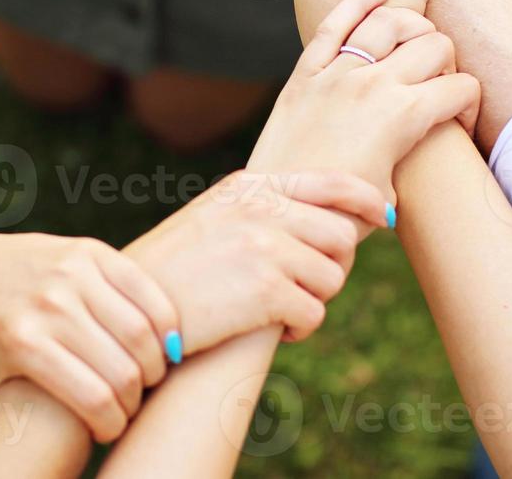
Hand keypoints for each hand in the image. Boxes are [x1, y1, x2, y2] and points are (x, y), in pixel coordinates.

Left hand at [0, 231, 178, 441]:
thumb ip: (3, 428)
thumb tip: (24, 467)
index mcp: (24, 343)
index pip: (95, 400)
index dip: (113, 425)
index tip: (110, 430)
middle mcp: (49, 305)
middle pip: (123, 369)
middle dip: (135, 400)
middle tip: (130, 406)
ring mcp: (73, 273)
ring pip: (141, 332)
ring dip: (156, 364)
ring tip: (147, 377)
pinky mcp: (92, 251)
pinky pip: (147, 291)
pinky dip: (166, 323)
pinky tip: (162, 343)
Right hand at [126, 169, 387, 349]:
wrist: (129, 308)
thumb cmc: (172, 270)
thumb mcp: (212, 218)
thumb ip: (260, 210)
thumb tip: (323, 223)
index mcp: (248, 187)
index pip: (330, 181)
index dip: (364, 199)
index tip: (381, 216)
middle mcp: (260, 210)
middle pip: (339, 235)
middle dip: (332, 265)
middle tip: (306, 286)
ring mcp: (264, 247)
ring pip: (332, 277)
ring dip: (315, 299)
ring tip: (283, 310)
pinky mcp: (266, 291)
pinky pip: (314, 312)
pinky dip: (301, 328)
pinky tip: (276, 330)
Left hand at [252, 0, 480, 196]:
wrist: (279, 213)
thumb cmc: (339, 212)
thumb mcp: (393, 194)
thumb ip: (416, 158)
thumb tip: (433, 150)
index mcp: (403, 117)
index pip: (462, 89)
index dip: (470, 108)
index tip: (459, 128)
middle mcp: (373, 85)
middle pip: (435, 46)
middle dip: (447, 65)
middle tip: (435, 88)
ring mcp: (337, 73)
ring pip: (392, 22)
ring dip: (416, 26)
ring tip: (418, 42)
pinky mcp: (305, 72)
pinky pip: (336, 22)